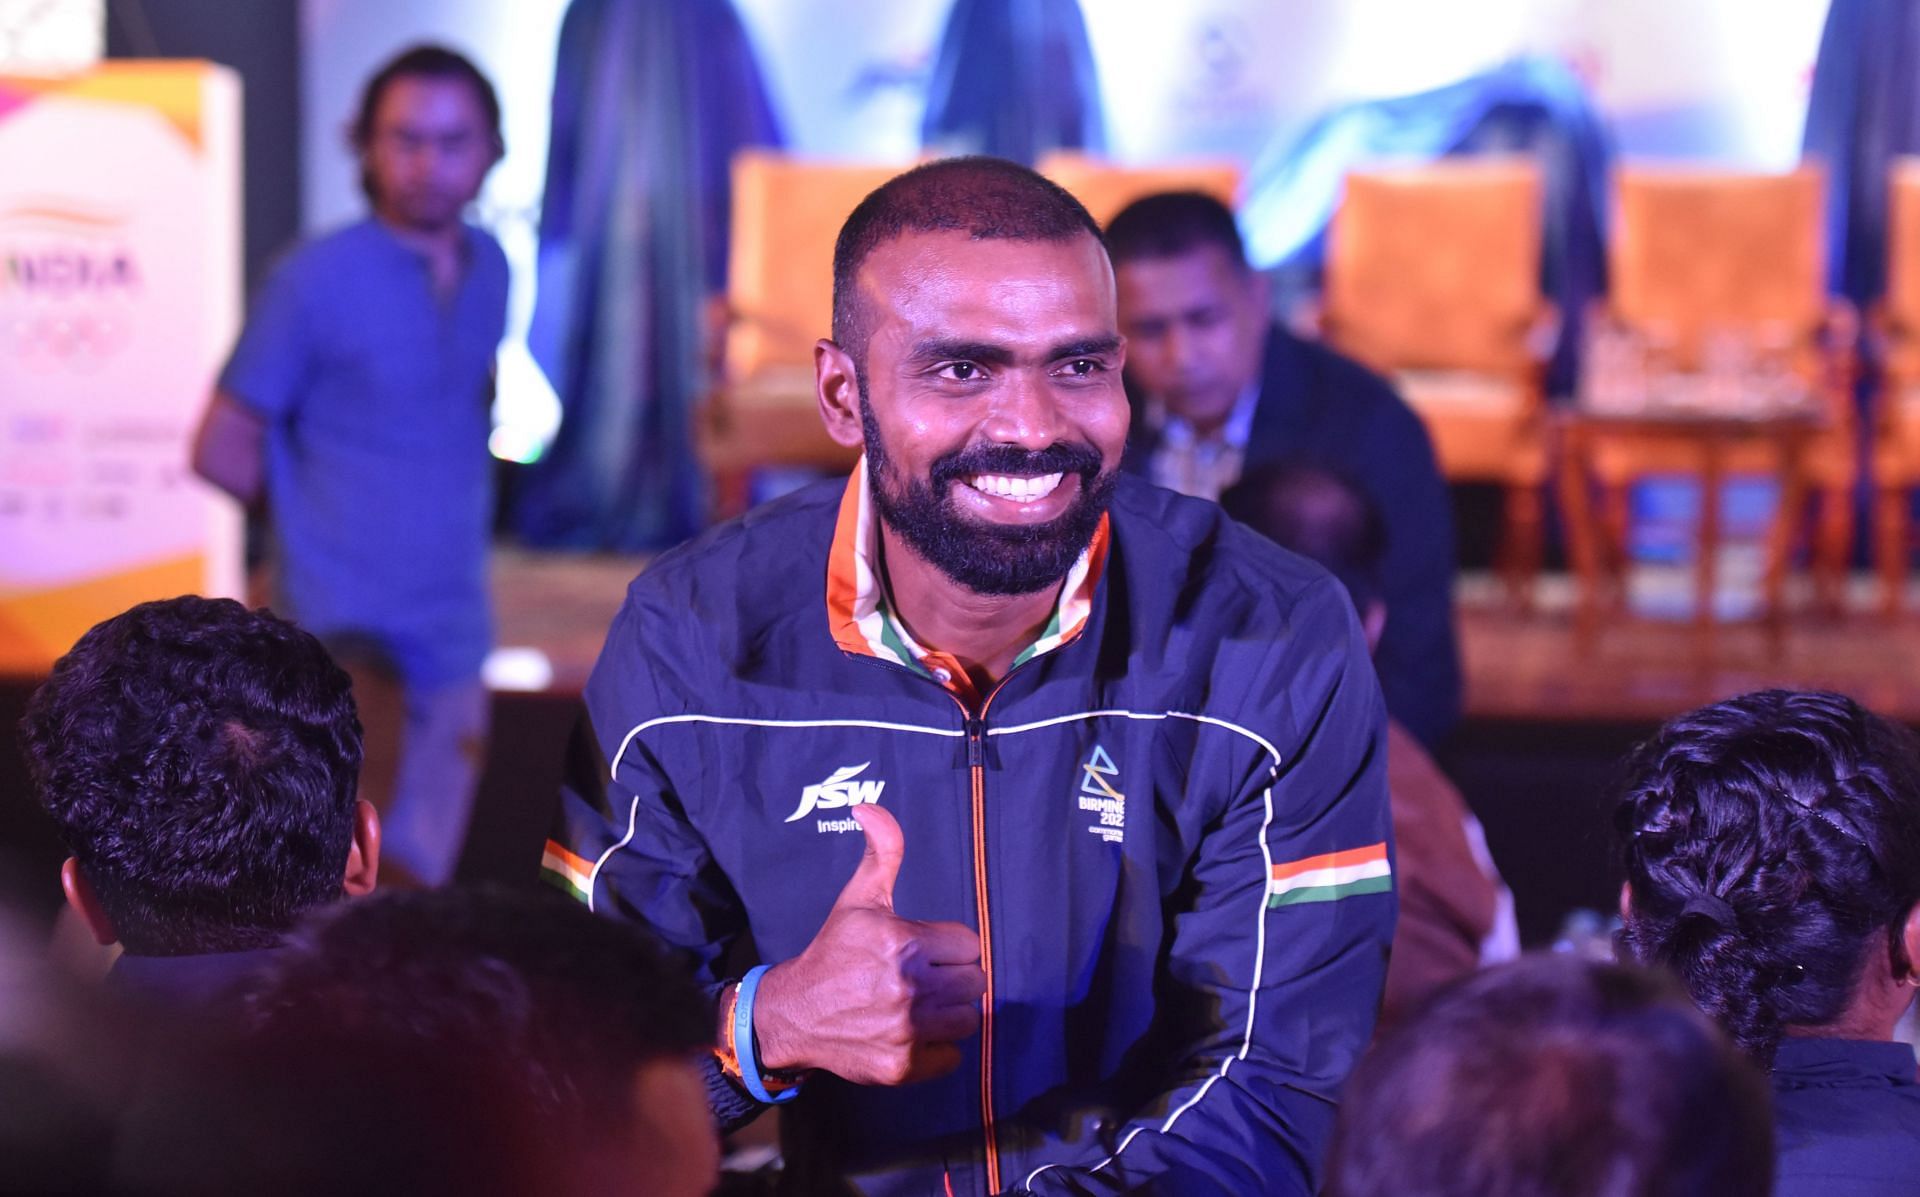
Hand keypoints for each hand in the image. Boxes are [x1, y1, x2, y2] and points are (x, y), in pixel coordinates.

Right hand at [752, 804, 984, 1084]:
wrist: (794, 1013)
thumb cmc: (833, 952)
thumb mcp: (859, 899)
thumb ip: (882, 852)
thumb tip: (869, 806)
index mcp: (904, 942)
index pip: (970, 945)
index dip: (950, 948)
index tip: (927, 952)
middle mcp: (908, 987)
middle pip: (975, 983)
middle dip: (954, 980)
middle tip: (926, 980)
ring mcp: (906, 1030)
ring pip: (968, 1020)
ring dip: (950, 1014)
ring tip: (921, 1006)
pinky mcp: (903, 1066)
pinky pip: (952, 1057)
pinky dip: (937, 1050)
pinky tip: (911, 1034)